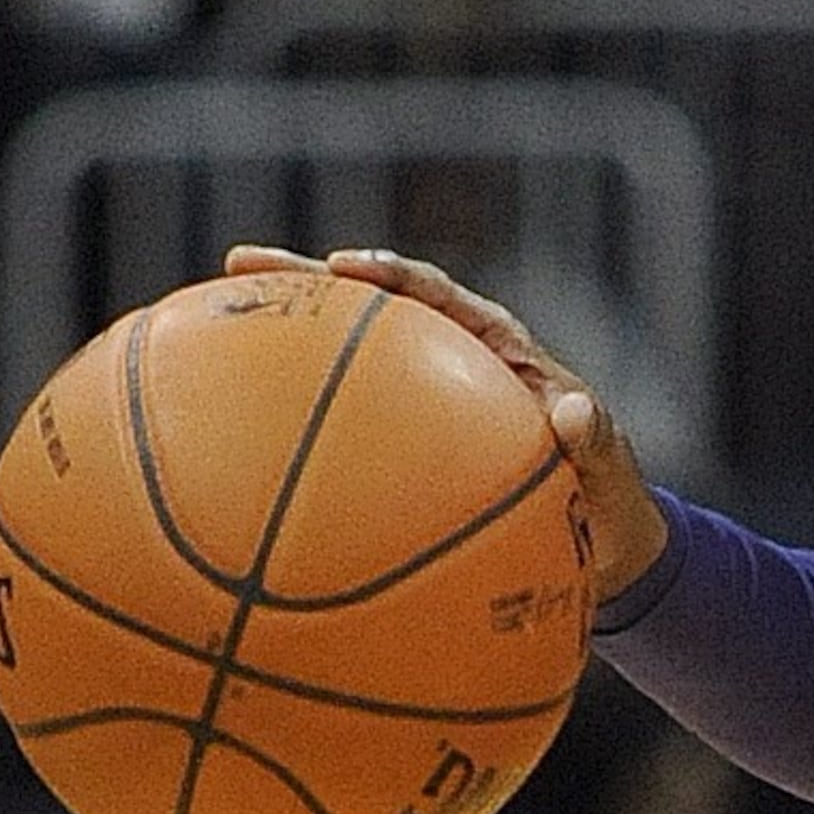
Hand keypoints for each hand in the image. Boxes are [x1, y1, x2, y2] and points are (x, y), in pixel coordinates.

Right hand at [222, 243, 673, 600]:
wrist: (595, 547)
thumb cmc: (605, 502)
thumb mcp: (609, 474)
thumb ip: (597, 444)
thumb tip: (575, 412)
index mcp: (500, 353)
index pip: (440, 297)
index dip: (393, 275)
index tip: (348, 266)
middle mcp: (452, 366)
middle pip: (369, 312)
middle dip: (306, 283)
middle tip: (239, 266)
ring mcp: (421, 410)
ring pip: (342, 366)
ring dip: (280, 346)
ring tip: (203, 324)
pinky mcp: (400, 453)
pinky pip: (338, 436)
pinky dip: (289, 432)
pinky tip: (227, 446)